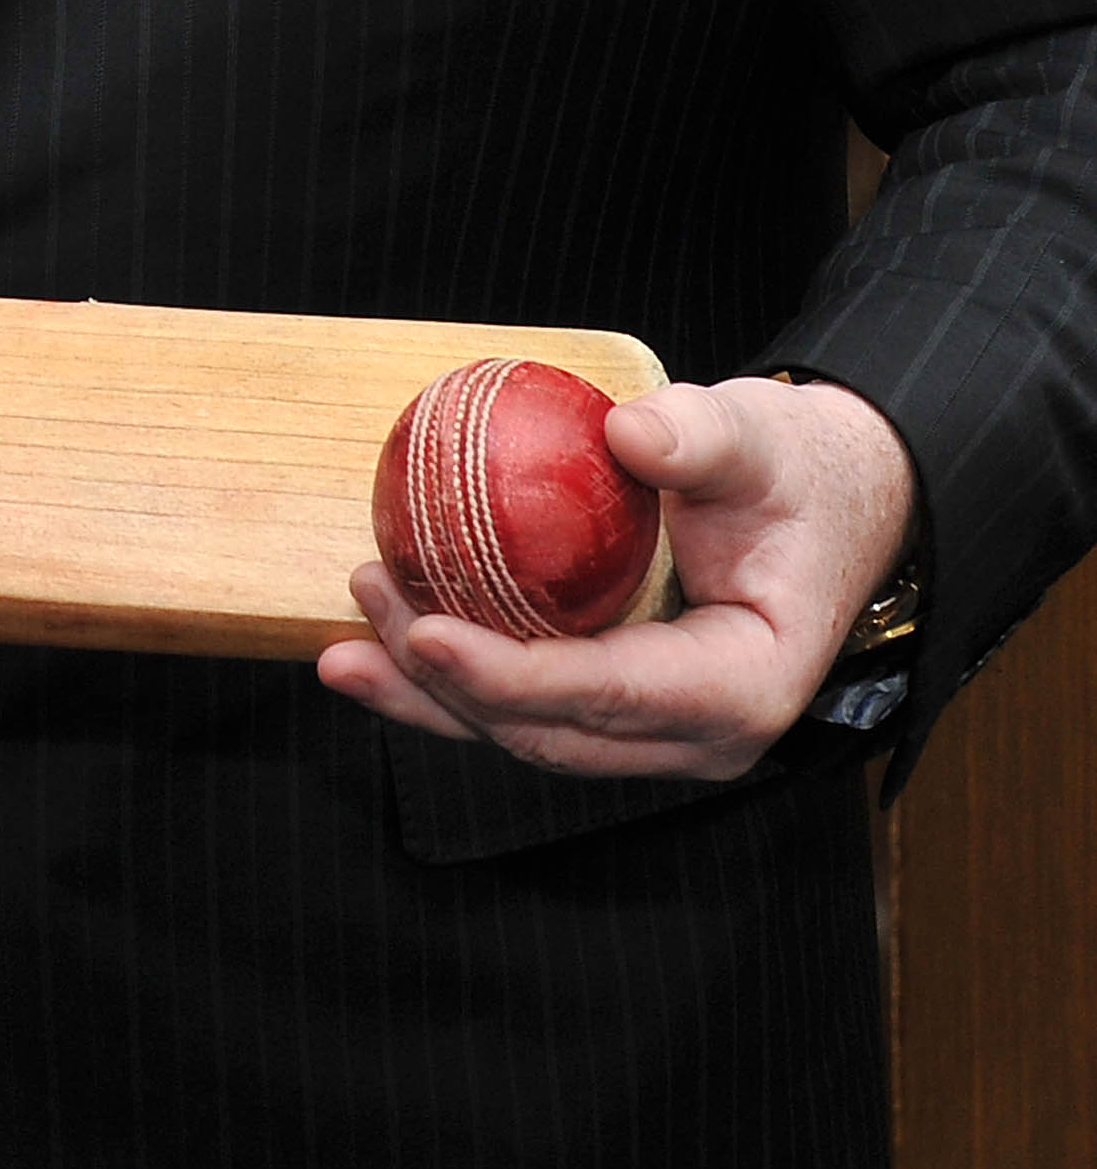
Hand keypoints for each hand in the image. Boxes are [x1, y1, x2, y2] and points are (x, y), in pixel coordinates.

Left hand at [316, 373, 915, 778]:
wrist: (825, 508)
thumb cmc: (793, 473)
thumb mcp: (762, 437)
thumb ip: (703, 436)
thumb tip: (630, 434)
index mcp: (744, 686)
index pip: (610, 693)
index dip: (510, 674)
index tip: (424, 632)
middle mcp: (699, 734)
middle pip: (551, 732)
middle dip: (444, 687)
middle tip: (367, 606)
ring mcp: (654, 732)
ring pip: (526, 733)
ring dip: (429, 696)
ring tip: (343, 644)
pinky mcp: (616, 710)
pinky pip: (525, 705)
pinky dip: (452, 683)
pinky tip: (380, 643)